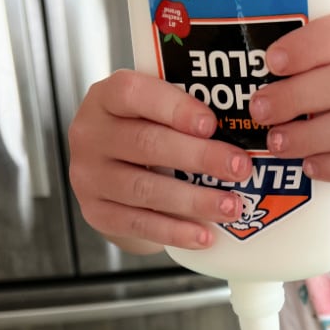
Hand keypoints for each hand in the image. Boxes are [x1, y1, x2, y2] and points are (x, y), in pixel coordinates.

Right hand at [68, 69, 251, 250]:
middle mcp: (90, 135)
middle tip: (239, 168)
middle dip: (199, 157)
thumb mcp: (151, 115)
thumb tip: (240, 129)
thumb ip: (181, 116)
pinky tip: (204, 236)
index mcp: (105, 99)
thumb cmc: (142, 139)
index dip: (174, 108)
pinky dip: (175, 231)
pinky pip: (140, 224)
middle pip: (147, 144)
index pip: (133, 93)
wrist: (109, 180)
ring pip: (145, 189)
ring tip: (230, 206)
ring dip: (194, 200)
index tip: (211, 124)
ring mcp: (89, 177)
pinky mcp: (97, 213)